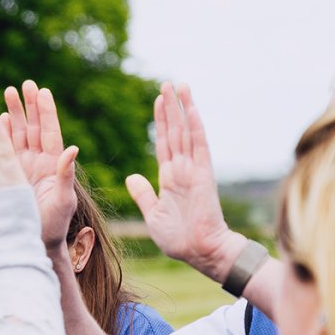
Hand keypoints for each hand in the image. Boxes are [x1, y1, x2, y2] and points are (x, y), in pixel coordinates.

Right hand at [0, 80, 78, 247]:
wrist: (37, 240)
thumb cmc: (55, 223)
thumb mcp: (63, 199)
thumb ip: (66, 174)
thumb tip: (73, 149)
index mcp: (53, 164)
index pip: (50, 133)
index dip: (46, 112)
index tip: (43, 92)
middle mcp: (39, 162)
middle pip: (34, 128)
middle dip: (29, 106)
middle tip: (25, 84)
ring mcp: (25, 166)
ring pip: (19, 134)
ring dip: (14, 114)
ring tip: (9, 91)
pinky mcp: (12, 173)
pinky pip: (6, 149)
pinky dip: (2, 133)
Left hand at [124, 83, 242, 282]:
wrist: (199, 252)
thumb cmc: (178, 239)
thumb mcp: (153, 214)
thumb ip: (143, 194)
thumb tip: (131, 177)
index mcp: (170, 177)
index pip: (164, 143)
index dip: (161, 122)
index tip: (158, 101)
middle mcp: (183, 169)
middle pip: (175, 131)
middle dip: (170, 107)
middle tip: (167, 83)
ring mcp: (194, 169)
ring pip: (186, 131)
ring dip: (182, 108)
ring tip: (178, 85)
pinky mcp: (204, 174)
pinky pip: (199, 145)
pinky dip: (195, 125)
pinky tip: (191, 108)